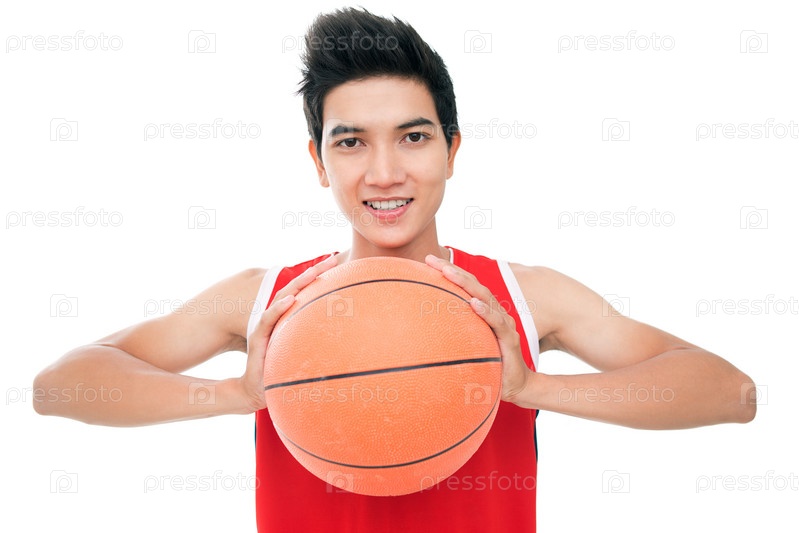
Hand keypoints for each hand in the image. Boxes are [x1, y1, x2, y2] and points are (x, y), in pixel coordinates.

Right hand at [239, 254, 338, 411]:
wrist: (254, 388)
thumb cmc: (278, 370)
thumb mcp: (301, 353)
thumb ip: (316, 342)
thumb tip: (345, 339)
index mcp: (287, 316)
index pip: (304, 291)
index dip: (319, 277)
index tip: (339, 264)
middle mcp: (276, 315)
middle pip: (296, 287)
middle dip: (314, 271)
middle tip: (333, 259)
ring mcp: (266, 324)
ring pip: (283, 297)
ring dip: (298, 283)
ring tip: (314, 272)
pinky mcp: (257, 336)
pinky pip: (268, 319)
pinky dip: (278, 308)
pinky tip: (290, 300)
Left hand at [425, 254, 532, 404]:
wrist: (515, 385)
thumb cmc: (489, 364)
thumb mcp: (465, 348)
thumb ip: (449, 336)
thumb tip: (417, 334)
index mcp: (484, 311)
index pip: (464, 286)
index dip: (448, 271)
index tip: (427, 260)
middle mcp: (494, 312)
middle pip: (472, 285)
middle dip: (452, 270)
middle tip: (432, 259)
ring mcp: (503, 324)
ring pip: (484, 298)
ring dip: (466, 284)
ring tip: (449, 273)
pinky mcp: (510, 339)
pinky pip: (498, 323)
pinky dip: (486, 312)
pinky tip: (475, 304)